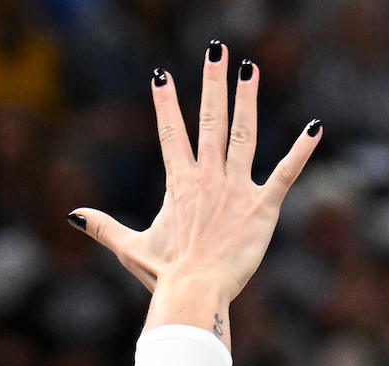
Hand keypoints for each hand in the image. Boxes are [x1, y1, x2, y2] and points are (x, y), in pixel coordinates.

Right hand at [70, 50, 320, 335]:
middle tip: (215, 50)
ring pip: (244, 135)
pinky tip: (315, 127)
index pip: (171, 134)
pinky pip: (285, 173)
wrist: (194, 292)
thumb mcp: (129, 247)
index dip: (166, 104)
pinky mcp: (262, 207)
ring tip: (250, 69)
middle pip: (210, 121)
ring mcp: (236, 189)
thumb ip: (103, 227)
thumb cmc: (163, 275)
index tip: (162, 75)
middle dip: (212, 83)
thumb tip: (73, 216)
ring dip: (247, 100)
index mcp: (179, 184)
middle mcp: (208, 178)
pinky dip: (301, 150)